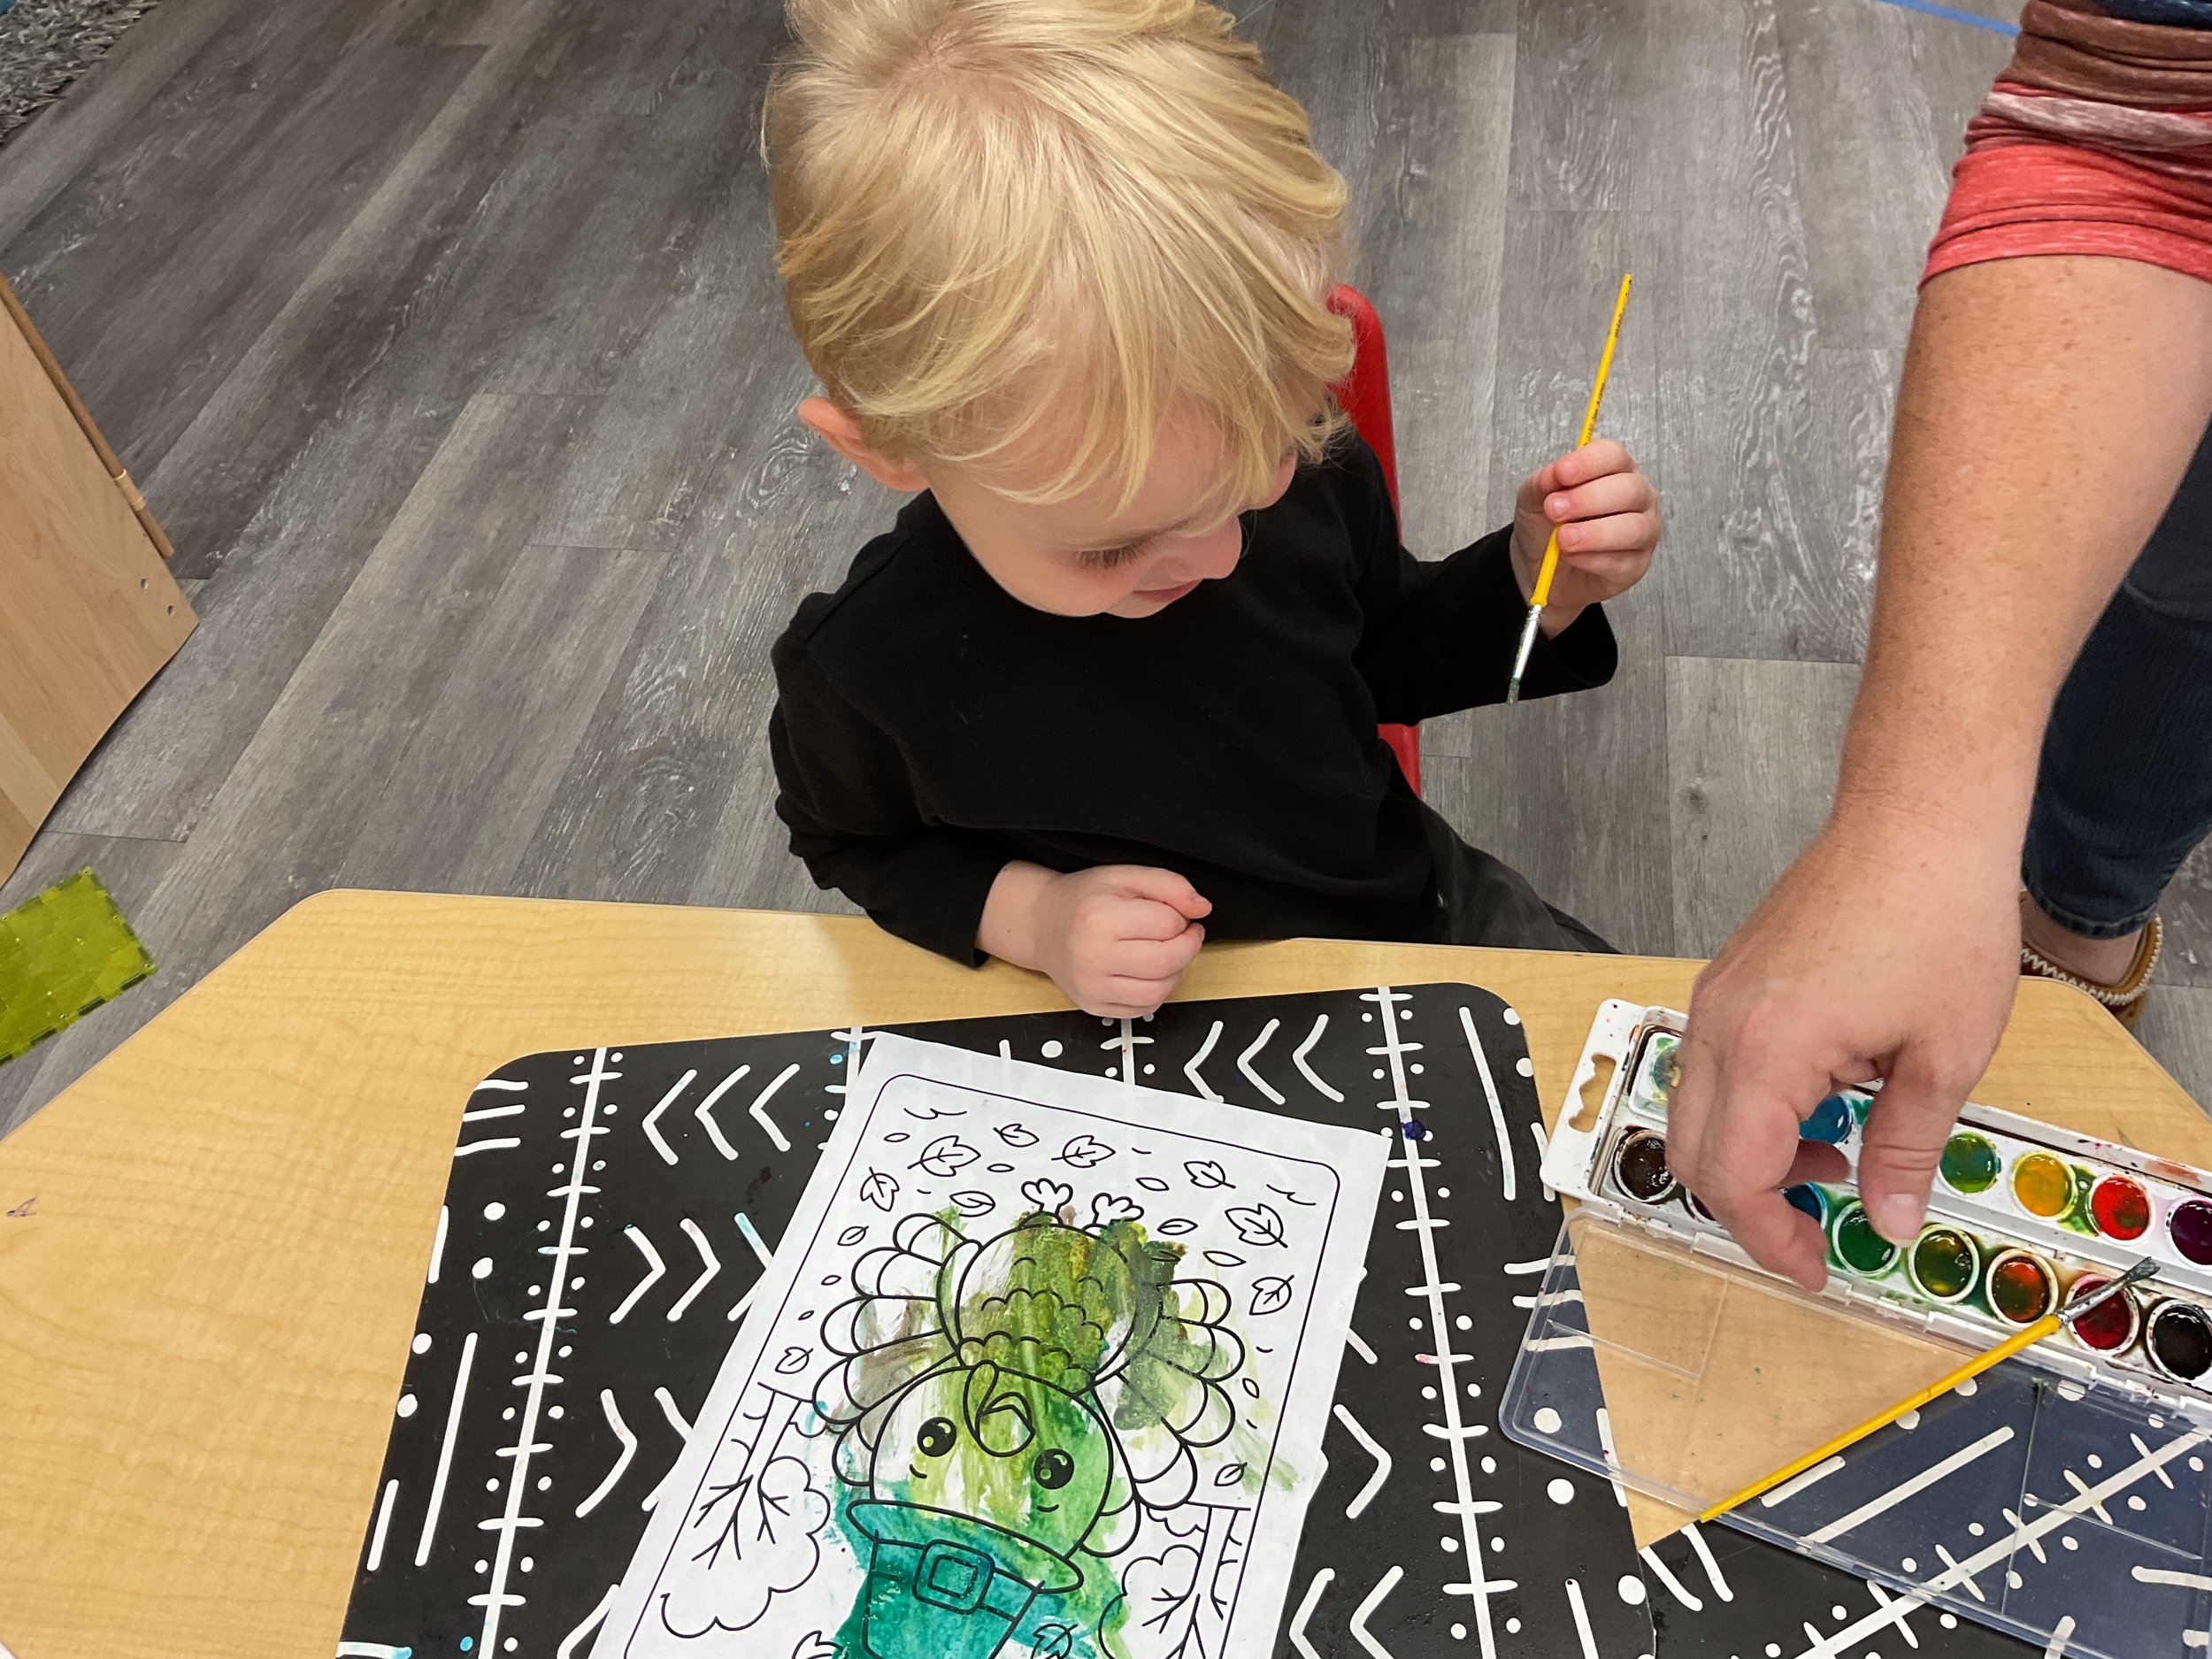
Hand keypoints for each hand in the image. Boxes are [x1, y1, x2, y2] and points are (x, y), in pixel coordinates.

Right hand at [977, 862, 1209, 1017]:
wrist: (1043, 925)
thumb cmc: (1083, 900)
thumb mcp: (1126, 876)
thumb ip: (1170, 885)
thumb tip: (1201, 908)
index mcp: (1100, 918)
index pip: (1168, 925)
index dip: (1182, 918)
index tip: (1176, 914)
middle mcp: (1093, 956)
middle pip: (1168, 961)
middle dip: (1187, 946)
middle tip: (1182, 934)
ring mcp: (1092, 987)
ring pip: (1160, 991)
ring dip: (1174, 971)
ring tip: (1163, 952)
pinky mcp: (1094, 1006)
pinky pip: (1144, 1009)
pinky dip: (1156, 991)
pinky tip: (1146, 972)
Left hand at [1511, 439, 1659, 632]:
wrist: (1542, 565)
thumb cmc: (1547, 523)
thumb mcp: (1534, 499)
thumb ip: (1542, 483)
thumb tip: (1553, 474)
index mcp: (1614, 469)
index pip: (1613, 455)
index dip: (1589, 462)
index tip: (1562, 473)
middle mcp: (1637, 495)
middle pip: (1628, 489)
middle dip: (1588, 499)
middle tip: (1555, 510)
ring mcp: (1642, 530)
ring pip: (1632, 528)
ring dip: (1594, 533)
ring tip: (1562, 539)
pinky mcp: (1636, 564)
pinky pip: (1622, 561)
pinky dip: (1592, 560)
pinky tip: (1571, 557)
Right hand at [1666, 807, 2020, 1290]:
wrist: (1916, 822)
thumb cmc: (1937, 922)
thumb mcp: (1943, 1056)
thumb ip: (1905, 1150)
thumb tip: (1887, 1224)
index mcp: (1766, 1052)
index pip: (1732, 1179)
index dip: (1769, 1239)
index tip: (1816, 1267)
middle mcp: (1719, 1025)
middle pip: (1690, 1153)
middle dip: (1748, 1206)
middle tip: (1816, 1229)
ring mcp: (1715, 997)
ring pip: (1692, 1109)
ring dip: (1747, 1153)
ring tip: (1832, 1152)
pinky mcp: (1727, 978)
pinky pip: (1709, 1065)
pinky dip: (1747, 1106)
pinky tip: (1822, 1095)